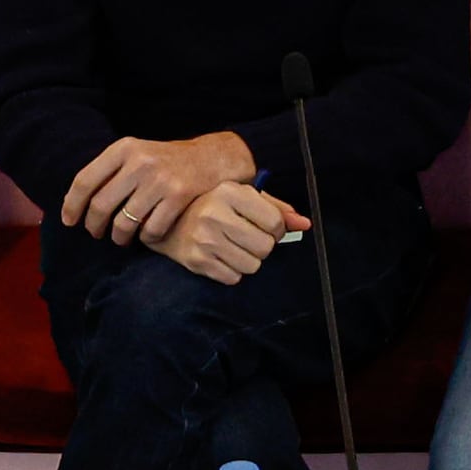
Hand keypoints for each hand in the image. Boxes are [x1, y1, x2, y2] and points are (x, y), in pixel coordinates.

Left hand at [61, 131, 253, 250]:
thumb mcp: (137, 153)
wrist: (212, 158)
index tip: (69, 221)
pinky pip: (151, 231)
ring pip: (124, 223)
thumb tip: (75, 202)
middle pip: (100, 206)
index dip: (72, 205)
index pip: (85, 181)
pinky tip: (147, 235)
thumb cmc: (167, 161)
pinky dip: (146, 239)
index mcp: (123, 148)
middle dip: (93, 226)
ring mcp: (160, 180)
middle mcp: (139, 162)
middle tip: (96, 233)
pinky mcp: (179, 197)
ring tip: (120, 238)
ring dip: (118, 237)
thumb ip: (110, 171)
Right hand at [152, 179, 306, 283]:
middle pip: (265, 247)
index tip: (265, 227)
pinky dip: (231, 271)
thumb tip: (305, 224)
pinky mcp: (196, 261)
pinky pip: (233, 277)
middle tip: (247, 238)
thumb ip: (275, 208)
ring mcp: (204, 239)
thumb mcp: (241, 197)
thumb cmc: (211, 206)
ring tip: (233, 247)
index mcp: (229, 192)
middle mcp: (214, 214)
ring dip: (247, 260)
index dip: (276, 229)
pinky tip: (220, 256)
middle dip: (262, 246)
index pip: (274, 222)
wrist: (165, 221)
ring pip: (251, 266)